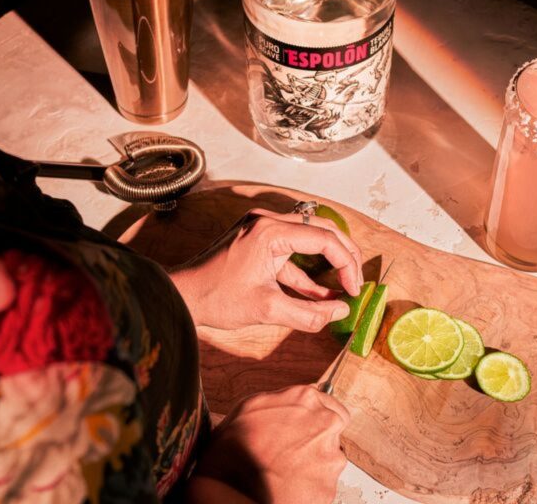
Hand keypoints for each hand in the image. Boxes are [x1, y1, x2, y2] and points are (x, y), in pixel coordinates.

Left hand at [170, 208, 363, 331]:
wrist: (182, 296)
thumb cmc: (216, 299)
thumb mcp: (267, 310)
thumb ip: (309, 313)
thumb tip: (340, 312)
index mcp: (270, 231)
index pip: (324, 239)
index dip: (347, 264)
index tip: (353, 289)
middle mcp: (267, 222)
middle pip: (321, 231)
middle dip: (343, 257)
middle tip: (355, 282)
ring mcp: (261, 229)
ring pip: (308, 240)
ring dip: (326, 265)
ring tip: (342, 289)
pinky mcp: (257, 241)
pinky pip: (291, 252)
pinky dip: (305, 272)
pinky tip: (319, 295)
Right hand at [195, 385, 350, 502]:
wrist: (236, 492)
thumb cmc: (235, 450)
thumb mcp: (247, 409)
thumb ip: (278, 400)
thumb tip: (288, 400)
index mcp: (305, 399)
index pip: (327, 402)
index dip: (313, 417)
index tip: (304, 426)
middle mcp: (325, 423)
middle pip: (332, 428)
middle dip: (317, 438)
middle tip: (293, 450)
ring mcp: (331, 455)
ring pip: (329, 457)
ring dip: (313, 462)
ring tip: (286, 470)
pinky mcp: (329, 484)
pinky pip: (323, 482)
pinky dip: (310, 484)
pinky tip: (289, 484)